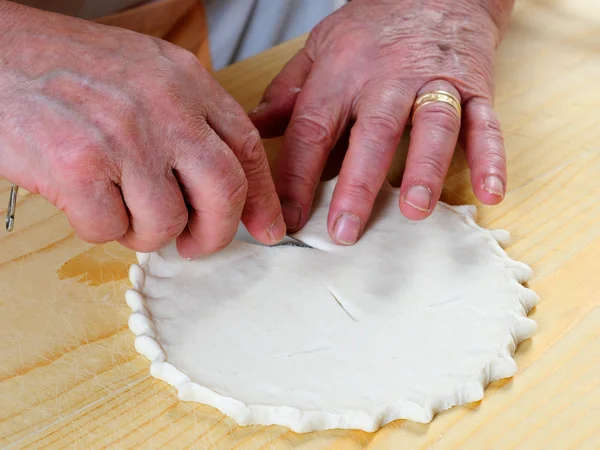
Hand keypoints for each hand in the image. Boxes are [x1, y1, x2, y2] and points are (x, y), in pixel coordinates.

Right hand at [0, 2, 284, 257]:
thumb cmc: (64, 68)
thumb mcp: (144, 74)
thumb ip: (188, 119)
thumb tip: (219, 182)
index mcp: (185, 80)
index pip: (247, 147)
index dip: (263, 197)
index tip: (270, 228)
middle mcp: (163, 106)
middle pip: (224, 190)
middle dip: (215, 233)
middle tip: (194, 245)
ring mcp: (123, 136)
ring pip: (166, 221)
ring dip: (145, 233)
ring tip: (119, 210)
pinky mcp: (78, 167)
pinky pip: (110, 229)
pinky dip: (99, 229)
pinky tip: (82, 201)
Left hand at [251, 0, 511, 244]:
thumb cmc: (374, 25)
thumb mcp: (321, 46)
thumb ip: (289, 89)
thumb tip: (255, 127)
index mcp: (342, 71)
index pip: (312, 129)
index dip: (296, 176)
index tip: (286, 219)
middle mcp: (388, 77)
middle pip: (372, 132)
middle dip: (358, 185)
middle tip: (345, 231)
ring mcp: (434, 82)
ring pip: (431, 127)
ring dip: (424, 169)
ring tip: (414, 210)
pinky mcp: (475, 86)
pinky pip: (485, 123)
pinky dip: (491, 156)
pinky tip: (490, 192)